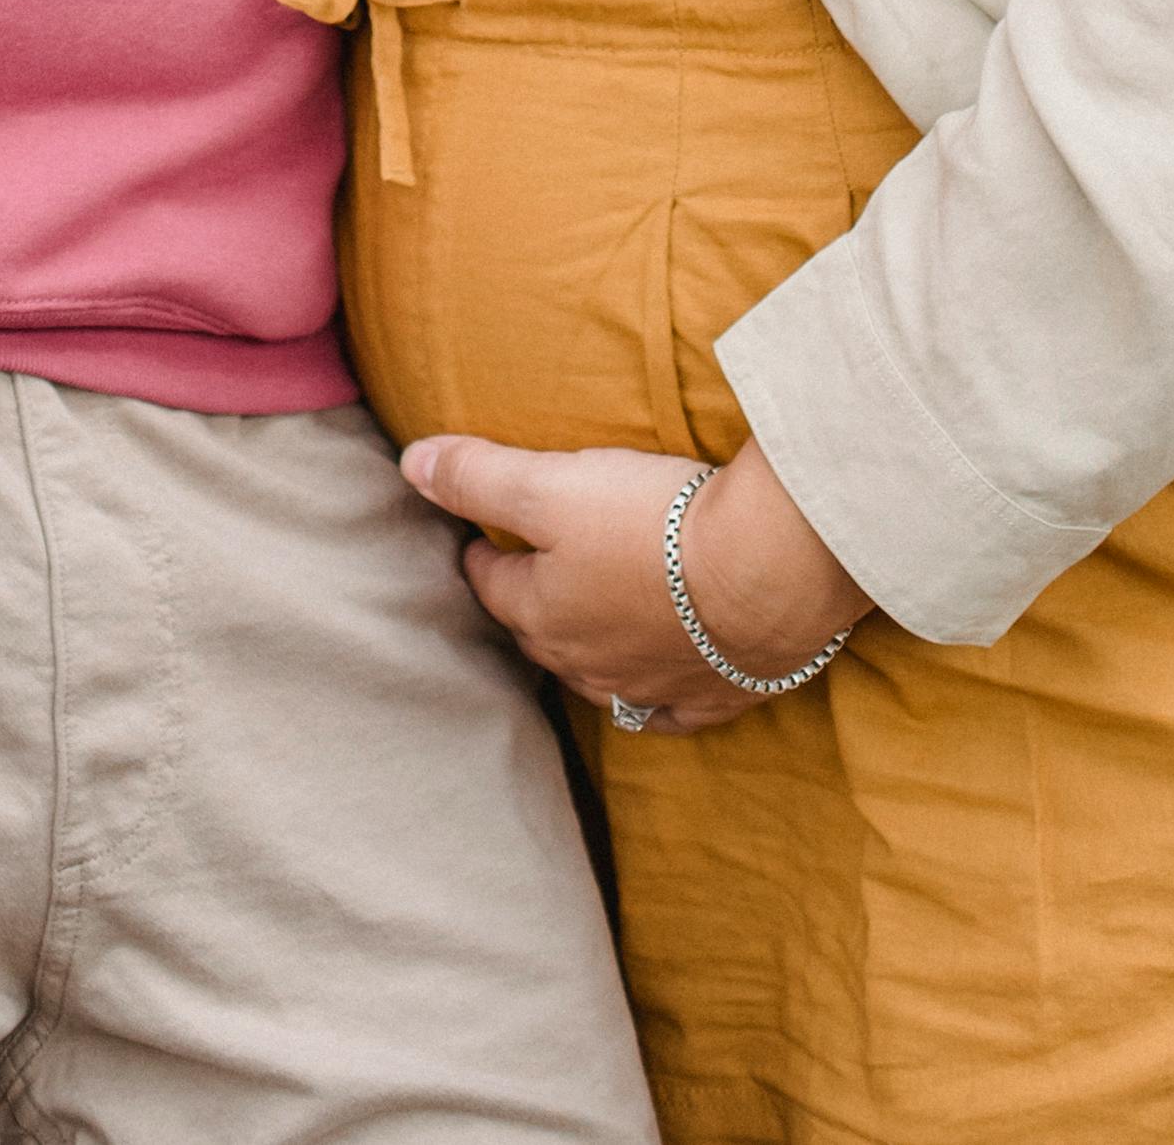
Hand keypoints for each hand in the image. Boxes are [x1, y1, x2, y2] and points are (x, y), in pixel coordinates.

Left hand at [398, 434, 866, 732]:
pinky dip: (653, 695)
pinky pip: (667, 708)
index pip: (495, 584)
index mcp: (545, 613)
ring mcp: (651, 687)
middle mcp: (589, 663)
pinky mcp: (710, 695)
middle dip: (528, 605)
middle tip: (525, 575)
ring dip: (585, 647)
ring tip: (582, 620)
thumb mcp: (552, 485)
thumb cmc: (653, 522)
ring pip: (599, 673)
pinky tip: (654, 687)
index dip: (481, 555)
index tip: (475, 539)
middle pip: (542, 633)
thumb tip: (410, 466)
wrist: (764, 573)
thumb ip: (479, 477)